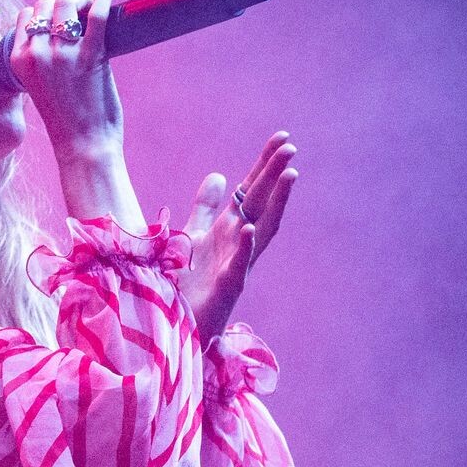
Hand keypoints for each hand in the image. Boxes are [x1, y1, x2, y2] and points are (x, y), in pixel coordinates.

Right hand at [8, 0, 123, 160]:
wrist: (84, 148)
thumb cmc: (65, 120)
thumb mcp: (38, 86)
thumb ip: (40, 58)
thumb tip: (59, 24)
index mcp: (19, 62)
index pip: (25, 16)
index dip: (43, 13)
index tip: (57, 21)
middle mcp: (37, 55)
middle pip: (45, 4)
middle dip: (61, 4)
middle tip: (77, 15)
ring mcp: (63, 56)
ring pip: (66, 4)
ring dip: (79, 1)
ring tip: (89, 9)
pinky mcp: (90, 58)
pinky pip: (96, 16)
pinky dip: (101, 1)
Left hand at [179, 132, 298, 347]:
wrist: (176, 329)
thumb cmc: (185, 286)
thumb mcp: (193, 237)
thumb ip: (205, 208)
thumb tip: (219, 175)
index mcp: (229, 230)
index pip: (251, 191)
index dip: (265, 165)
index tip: (281, 137)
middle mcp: (237, 245)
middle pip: (262, 204)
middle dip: (276, 175)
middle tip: (290, 147)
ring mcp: (236, 267)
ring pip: (262, 231)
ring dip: (277, 203)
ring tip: (289, 176)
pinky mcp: (226, 290)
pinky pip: (238, 266)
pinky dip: (244, 247)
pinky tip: (248, 227)